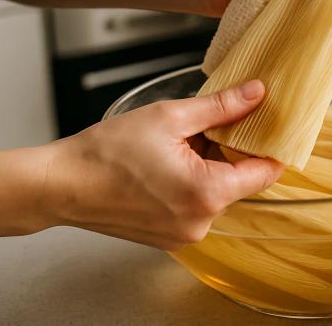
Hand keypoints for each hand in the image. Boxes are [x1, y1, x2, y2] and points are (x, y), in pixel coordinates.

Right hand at [44, 80, 281, 249]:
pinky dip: (193, 185)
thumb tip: (256, 93)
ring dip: (211, 168)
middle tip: (213, 126)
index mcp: (207, 193)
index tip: (269, 127)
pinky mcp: (170, 238)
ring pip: (218, 194)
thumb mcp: (170, 117)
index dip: (270, 147)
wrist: (61, 185)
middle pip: (241, 183)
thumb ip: (221, 107)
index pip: (265, 173)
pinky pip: (197, 207)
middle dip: (232, 152)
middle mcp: (200, 222)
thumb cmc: (106, 152)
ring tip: (182, 146)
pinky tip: (170, 166)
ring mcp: (185, 235)